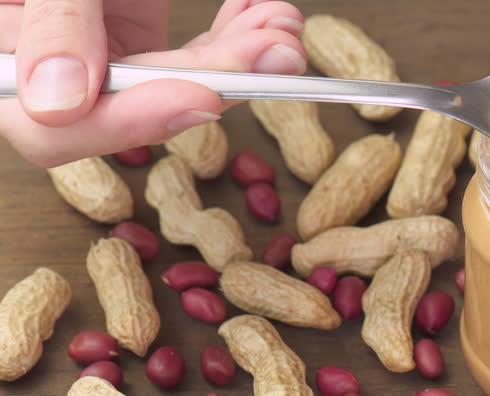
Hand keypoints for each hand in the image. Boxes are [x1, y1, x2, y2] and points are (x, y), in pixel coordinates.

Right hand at [0, 0, 305, 166]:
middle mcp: (43, 60)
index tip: (202, 96)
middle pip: (128, 107)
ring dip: (237, 61)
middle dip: (213, 81)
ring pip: (171, 85)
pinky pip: (186, 56)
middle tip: (275, 55)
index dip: (127, 119)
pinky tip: (262, 14)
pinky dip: (230, 38)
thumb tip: (57, 105)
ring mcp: (93, 52)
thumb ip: (52, 21)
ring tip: (283, 29)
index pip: (47, 123)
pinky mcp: (130, 40)